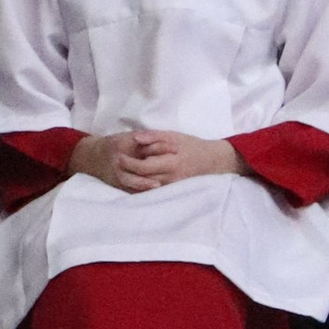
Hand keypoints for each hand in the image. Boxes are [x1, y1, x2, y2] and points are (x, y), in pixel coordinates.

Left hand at [73, 129, 240, 192]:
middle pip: (144, 179)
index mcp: (172, 162)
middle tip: (115, 165)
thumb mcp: (173, 136)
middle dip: (128, 173)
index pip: (145, 167)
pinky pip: (155, 192)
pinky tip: (134, 182)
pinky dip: (143, 188)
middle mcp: (172, 177)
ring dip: (133, 181)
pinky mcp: (174, 190)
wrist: (213, 161)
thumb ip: (153, 137)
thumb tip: (135, 138)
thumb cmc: (192, 145)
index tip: (118, 156)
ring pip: (148, 188)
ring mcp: (173, 186)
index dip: (129, 163)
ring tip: (121, 172)